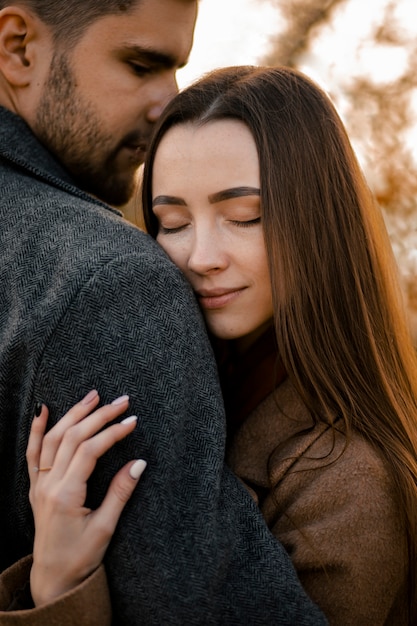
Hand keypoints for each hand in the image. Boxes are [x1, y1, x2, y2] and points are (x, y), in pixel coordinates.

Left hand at [26, 390, 145, 605]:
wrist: (53, 579)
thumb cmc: (80, 557)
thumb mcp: (105, 527)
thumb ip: (120, 492)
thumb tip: (140, 463)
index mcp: (66, 495)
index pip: (91, 451)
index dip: (113, 433)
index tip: (132, 421)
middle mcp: (49, 485)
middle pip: (73, 438)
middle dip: (99, 416)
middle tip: (122, 401)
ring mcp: (39, 484)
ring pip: (53, 438)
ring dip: (73, 414)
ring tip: (93, 396)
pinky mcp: (36, 486)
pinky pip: (33, 452)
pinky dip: (37, 429)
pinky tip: (43, 410)